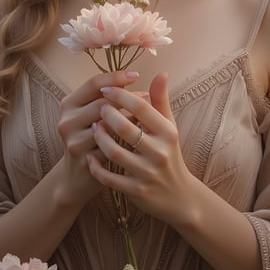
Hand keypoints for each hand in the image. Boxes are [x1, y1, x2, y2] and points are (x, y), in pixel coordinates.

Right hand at [57, 70, 139, 208]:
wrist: (77, 176)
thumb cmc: (92, 139)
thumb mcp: (94, 114)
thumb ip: (112, 95)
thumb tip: (146, 76)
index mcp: (68, 104)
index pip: (94, 83)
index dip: (116, 77)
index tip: (136, 75)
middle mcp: (67, 120)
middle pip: (102, 101)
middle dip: (127, 98)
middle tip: (146, 96)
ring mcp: (74, 140)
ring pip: (108, 123)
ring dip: (130, 118)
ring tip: (145, 116)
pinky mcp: (85, 158)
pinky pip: (112, 143)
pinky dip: (127, 138)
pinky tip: (138, 136)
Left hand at [87, 72, 194, 228]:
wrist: (179, 196)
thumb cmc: (170, 154)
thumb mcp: (169, 127)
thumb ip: (161, 101)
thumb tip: (161, 73)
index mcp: (167, 133)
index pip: (141, 107)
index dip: (121, 95)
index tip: (106, 89)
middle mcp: (159, 152)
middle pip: (125, 128)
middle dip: (106, 114)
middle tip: (98, 108)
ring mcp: (147, 173)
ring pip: (114, 152)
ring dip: (100, 138)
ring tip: (94, 128)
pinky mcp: (136, 191)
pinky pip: (109, 178)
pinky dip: (97, 167)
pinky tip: (90, 157)